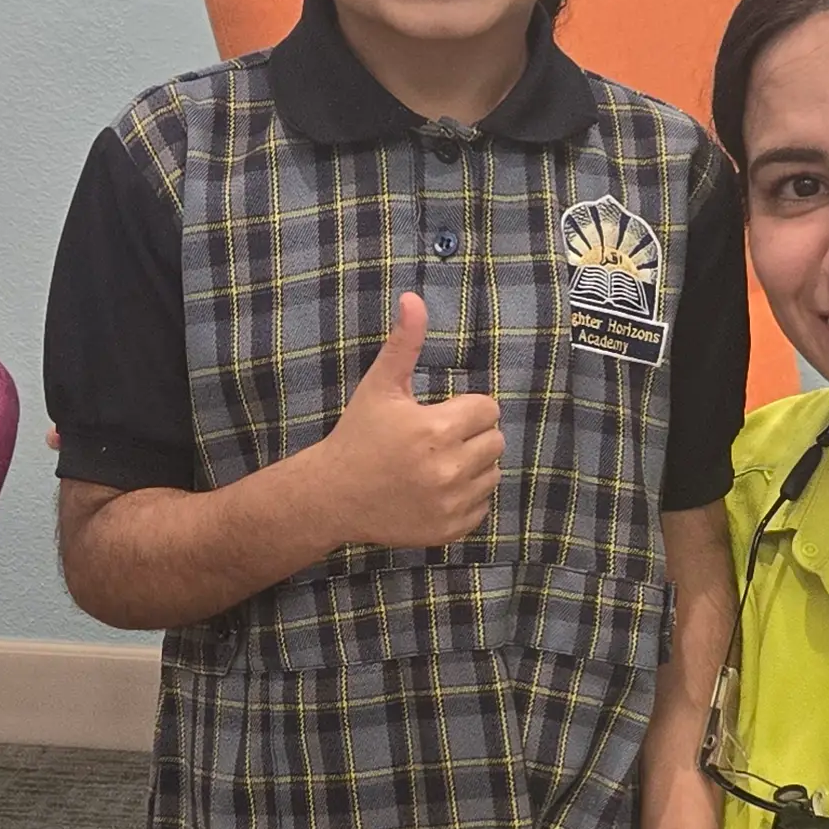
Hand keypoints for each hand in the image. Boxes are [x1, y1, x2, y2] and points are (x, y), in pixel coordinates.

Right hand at [309, 294, 502, 550]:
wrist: (333, 496)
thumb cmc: (358, 435)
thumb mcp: (380, 386)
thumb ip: (404, 342)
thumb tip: (414, 298)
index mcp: (435, 430)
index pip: (488, 409)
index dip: (465, 408)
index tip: (438, 415)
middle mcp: (447, 469)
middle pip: (495, 441)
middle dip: (471, 436)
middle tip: (436, 440)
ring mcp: (450, 504)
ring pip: (492, 474)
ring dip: (473, 466)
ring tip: (436, 464)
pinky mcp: (449, 529)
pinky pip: (482, 506)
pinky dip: (466, 498)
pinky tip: (434, 490)